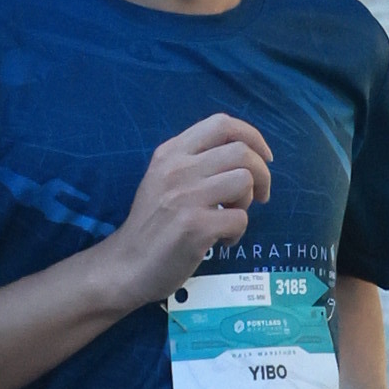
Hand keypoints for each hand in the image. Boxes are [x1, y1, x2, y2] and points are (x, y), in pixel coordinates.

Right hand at [94, 114, 273, 310]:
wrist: (125, 265)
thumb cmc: (151, 225)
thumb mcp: (162, 179)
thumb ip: (194, 162)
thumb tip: (242, 156)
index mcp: (171, 153)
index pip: (221, 123)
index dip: (252, 136)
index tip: (263, 157)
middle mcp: (177, 169)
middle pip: (241, 151)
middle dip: (262, 173)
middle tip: (259, 195)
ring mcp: (186, 197)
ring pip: (244, 180)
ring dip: (248, 202)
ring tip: (232, 216)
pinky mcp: (195, 227)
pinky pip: (240, 219)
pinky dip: (237, 232)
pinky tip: (222, 241)